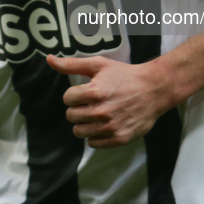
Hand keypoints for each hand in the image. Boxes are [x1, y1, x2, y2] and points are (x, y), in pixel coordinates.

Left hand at [46, 55, 168, 148]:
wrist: (154, 89)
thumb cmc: (124, 75)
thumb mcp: (98, 65)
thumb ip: (71, 64)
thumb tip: (49, 59)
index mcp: (94, 92)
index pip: (67, 99)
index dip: (75, 94)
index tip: (86, 92)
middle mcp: (101, 111)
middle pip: (71, 116)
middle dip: (78, 109)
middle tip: (92, 103)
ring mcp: (110, 127)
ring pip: (79, 132)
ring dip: (84, 123)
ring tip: (96, 114)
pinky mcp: (119, 139)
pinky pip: (93, 143)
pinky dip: (96, 135)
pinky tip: (104, 124)